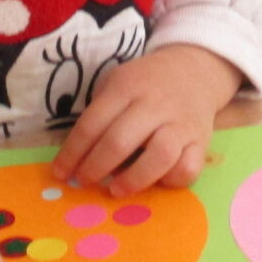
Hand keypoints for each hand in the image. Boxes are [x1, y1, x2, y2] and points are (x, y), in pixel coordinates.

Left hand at [52, 45, 241, 197]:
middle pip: (120, 140)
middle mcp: (154, 105)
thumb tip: (77, 157)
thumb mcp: (117, 83)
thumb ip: (100, 113)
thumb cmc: (145, 84)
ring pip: (160, 156)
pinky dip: (171, 180)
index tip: (60, 172)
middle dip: (95, 167)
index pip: (92, 123)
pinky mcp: (201, 141)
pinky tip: (156, 182)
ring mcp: (180, 124)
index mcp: (127, 88)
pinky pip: (189, 167)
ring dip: (133, 179)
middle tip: (84, 181)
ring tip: (116, 190)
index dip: (72, 152)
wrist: (194, 71)